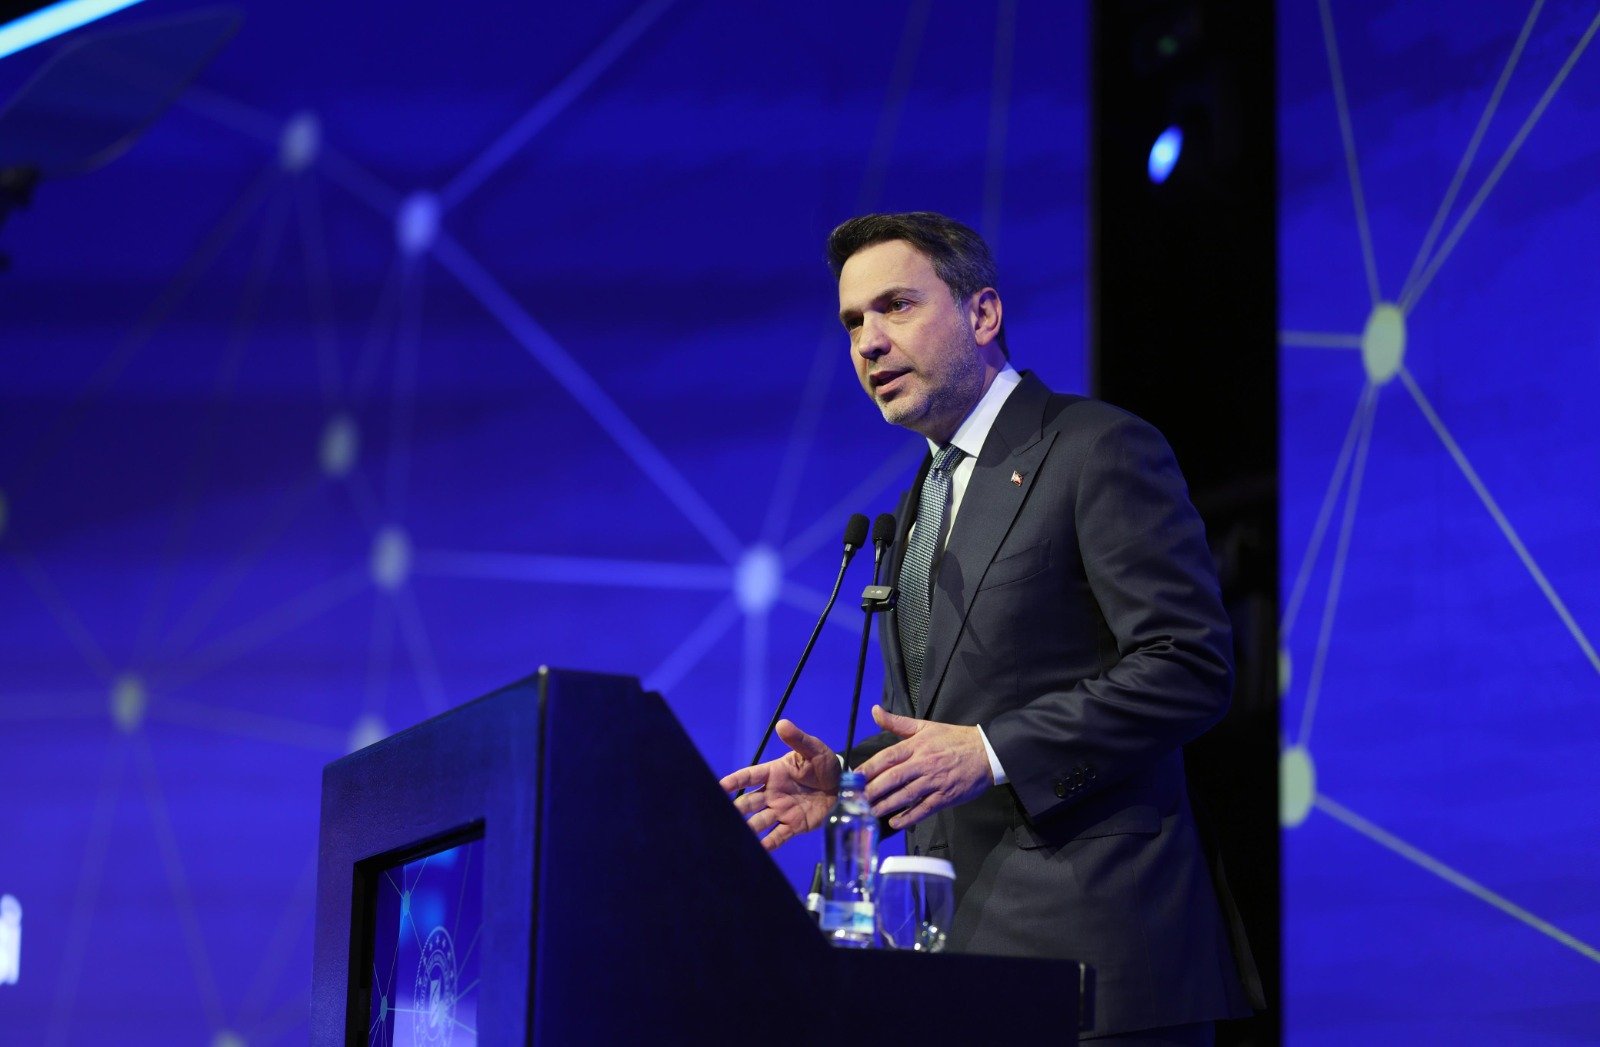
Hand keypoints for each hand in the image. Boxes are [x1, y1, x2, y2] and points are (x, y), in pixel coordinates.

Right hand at [719, 719, 840, 850]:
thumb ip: (798, 739)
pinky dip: (768, 844)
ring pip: (759, 821)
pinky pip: (778, 836)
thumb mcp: (814, 749)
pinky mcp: (794, 825)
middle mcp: (773, 793)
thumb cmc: (825, 765)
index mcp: (774, 773)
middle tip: (721, 816)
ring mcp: (782, 811)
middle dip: (736, 809)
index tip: (720, 786)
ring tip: (735, 836)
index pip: (750, 776)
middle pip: (749, 802)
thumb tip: (782, 723)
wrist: (844, 786)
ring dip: (747, 828)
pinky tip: (758, 850)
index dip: (735, 781)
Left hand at [858, 705, 991, 829]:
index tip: (854, 778)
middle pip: (894, 777)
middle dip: (873, 790)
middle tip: (857, 800)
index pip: (888, 757)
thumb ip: (897, 722)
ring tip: (869, 812)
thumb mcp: (926, 726)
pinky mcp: (946, 796)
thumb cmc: (955, 739)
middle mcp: (924, 763)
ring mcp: (935, 781)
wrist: (988, 752)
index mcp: (917, 745)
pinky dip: (909, 817)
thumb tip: (875, 711)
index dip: (870, 768)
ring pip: (907, 794)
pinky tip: (895, 822)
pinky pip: (925, 808)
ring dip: (886, 805)